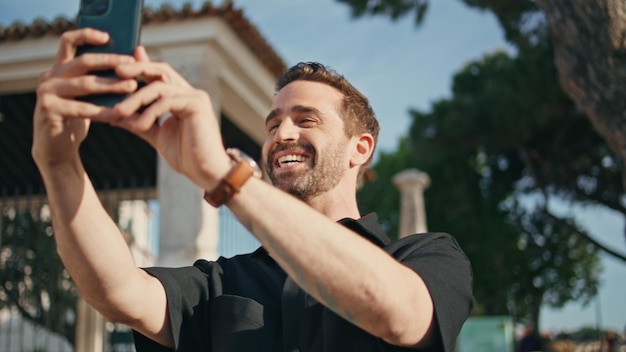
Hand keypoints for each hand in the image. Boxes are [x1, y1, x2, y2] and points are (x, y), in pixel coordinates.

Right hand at [32, 28, 137, 168]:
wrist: (56, 147)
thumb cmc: (76, 118)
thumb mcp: (85, 96)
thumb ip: (97, 79)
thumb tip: (129, 62)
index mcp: (59, 68)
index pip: (68, 41)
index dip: (86, 35)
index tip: (107, 36)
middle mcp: (50, 76)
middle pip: (82, 62)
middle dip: (110, 62)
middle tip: (132, 64)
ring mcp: (46, 92)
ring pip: (84, 84)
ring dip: (111, 86)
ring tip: (132, 87)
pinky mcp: (48, 110)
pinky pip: (81, 109)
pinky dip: (102, 111)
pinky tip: (119, 114)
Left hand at [100, 47, 231, 189]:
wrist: (206, 172)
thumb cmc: (186, 156)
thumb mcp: (156, 135)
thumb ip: (139, 122)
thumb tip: (114, 115)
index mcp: (182, 98)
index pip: (160, 75)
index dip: (142, 66)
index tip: (120, 65)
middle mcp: (190, 93)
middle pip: (162, 71)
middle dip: (138, 68)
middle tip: (116, 71)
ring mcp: (195, 97)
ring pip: (159, 87)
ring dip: (135, 99)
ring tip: (118, 113)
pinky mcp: (197, 105)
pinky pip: (166, 102)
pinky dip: (149, 113)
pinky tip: (137, 126)